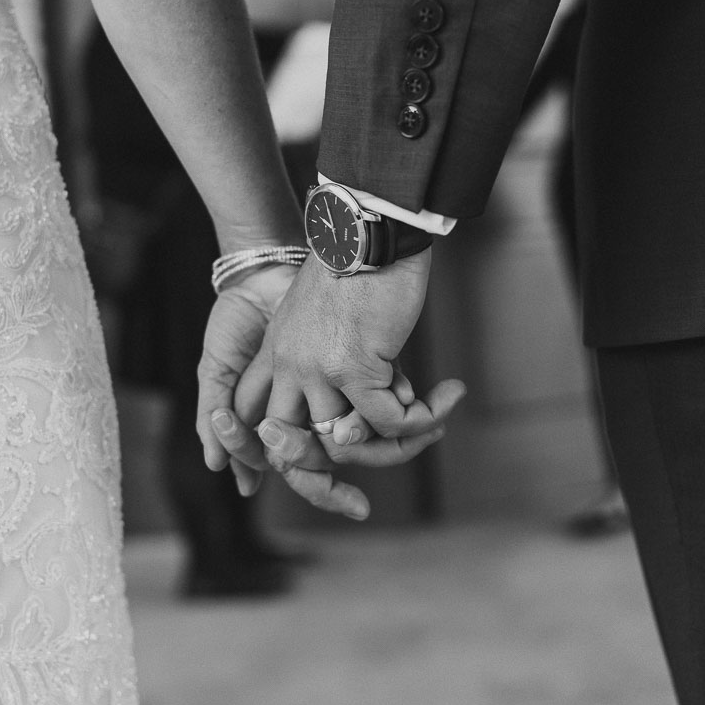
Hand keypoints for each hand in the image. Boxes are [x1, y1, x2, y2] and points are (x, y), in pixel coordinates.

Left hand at [208, 249, 464, 517]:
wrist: (372, 225)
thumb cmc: (362, 262)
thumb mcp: (334, 314)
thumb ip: (345, 362)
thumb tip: (388, 404)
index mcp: (275, 353)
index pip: (256, 419)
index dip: (281, 454)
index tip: (325, 460)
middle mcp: (289, 367)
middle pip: (291, 449)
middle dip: (328, 478)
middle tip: (375, 478)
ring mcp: (318, 371)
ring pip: (347, 443)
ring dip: (395, 443)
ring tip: (433, 421)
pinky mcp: (355, 367)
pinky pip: (389, 421)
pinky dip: (424, 418)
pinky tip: (448, 398)